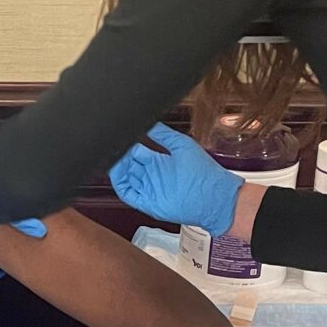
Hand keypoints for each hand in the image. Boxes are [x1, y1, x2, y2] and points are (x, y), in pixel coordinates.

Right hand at [109, 122, 242, 235]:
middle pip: (129, 165)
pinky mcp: (148, 202)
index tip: (121, 137)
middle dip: (120, 156)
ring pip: (126, 178)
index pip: (137, 152)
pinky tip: (116, 174)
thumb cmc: (205, 173)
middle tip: (114, 147)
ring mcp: (150, 189)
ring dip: (118, 169)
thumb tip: (150, 124)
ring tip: (112, 158)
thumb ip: (165, 134)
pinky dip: (119, 184)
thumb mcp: (182, 145)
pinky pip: (128, 194)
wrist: (214, 196)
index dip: (128, 144)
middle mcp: (154, 175)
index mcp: (161, 161)